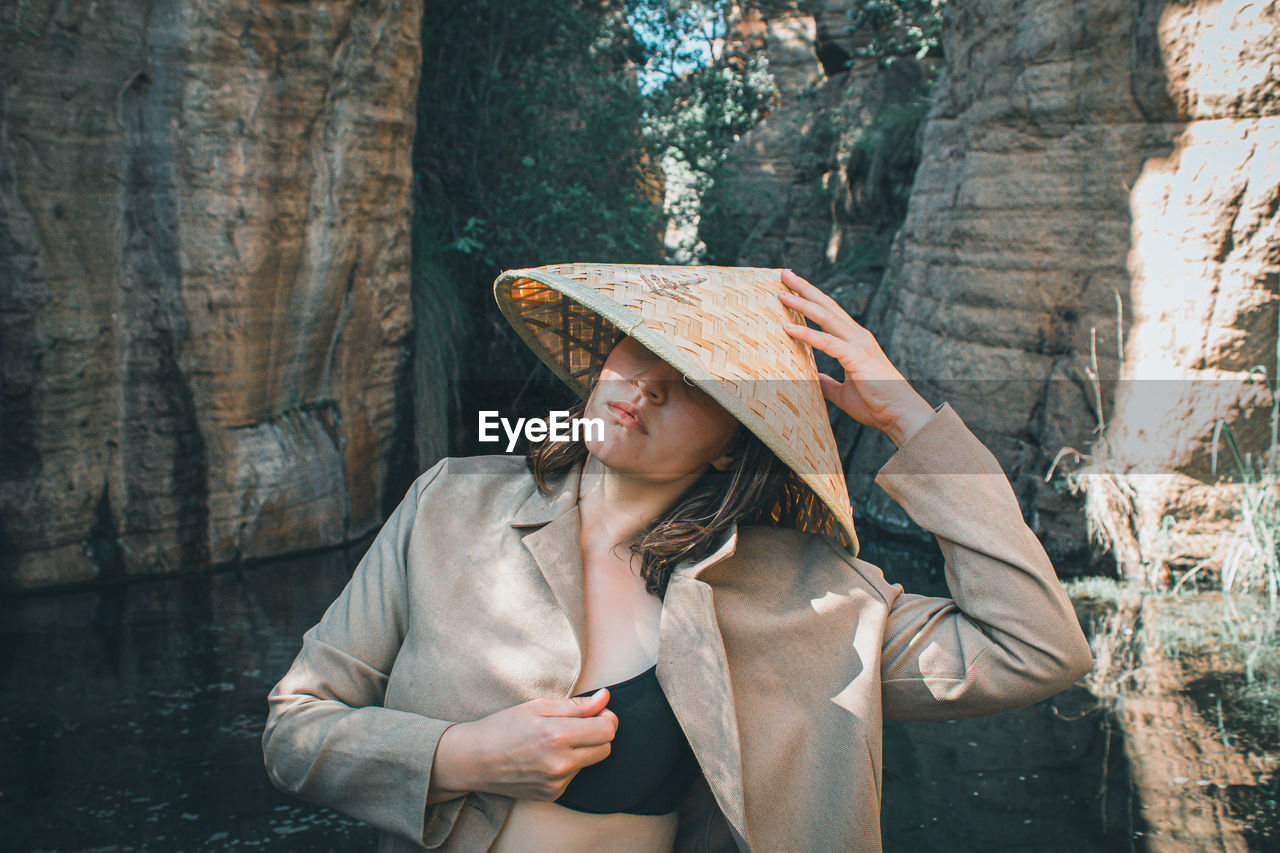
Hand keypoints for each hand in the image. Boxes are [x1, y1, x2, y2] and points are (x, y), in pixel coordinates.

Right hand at [428, 689, 618, 802]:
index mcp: (558, 736)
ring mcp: (557, 783)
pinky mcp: (552, 794)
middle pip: (605, 748)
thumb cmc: (503, 726)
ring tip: (555, 740)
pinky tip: (546, 756)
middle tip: (581, 723)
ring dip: (583, 750)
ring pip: (590, 762)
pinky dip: (568, 765)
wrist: (474, 760)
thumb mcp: (538, 706)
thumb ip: (577, 705)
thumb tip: (605, 697)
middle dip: (600, 733)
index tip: (599, 711)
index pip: (607, 730)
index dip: (608, 717)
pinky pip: (574, 776)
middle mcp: (561, 764)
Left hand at [777, 269, 934, 446]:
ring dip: (802, 303)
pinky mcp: (856, 357)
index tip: (792, 287)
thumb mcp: (844, 393)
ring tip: (781, 293)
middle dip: (805, 289)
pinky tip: (787, 328)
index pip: (830, 314)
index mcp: (856, 342)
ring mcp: (858, 344)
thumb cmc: (877, 404)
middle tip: (784, 273)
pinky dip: (806, 334)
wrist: (901, 415)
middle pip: (827, 306)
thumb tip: (812, 378)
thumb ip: (828, 383)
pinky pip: (827, 342)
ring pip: (826, 317)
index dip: (811, 299)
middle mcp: (858, 337)